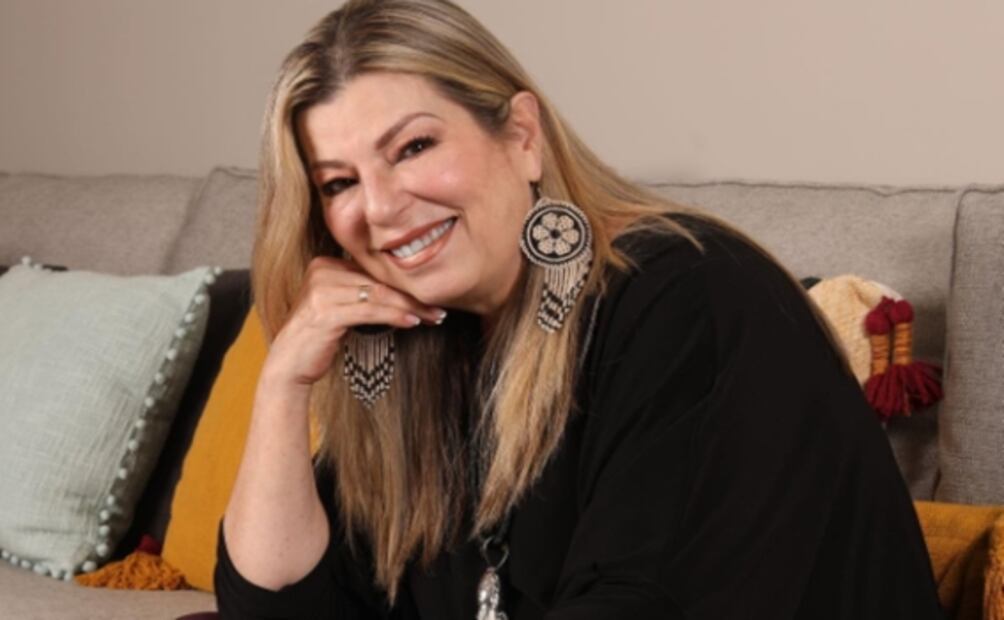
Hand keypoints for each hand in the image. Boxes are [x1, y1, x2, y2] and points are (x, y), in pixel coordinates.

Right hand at [263, 256, 445, 388]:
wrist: (288, 364)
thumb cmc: (319, 338)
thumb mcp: (341, 307)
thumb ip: (362, 293)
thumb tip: (405, 292)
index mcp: (326, 264)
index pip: (374, 271)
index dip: (404, 283)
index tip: (429, 296)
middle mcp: (322, 271)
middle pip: (379, 281)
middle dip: (412, 296)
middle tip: (439, 308)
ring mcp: (321, 290)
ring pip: (379, 295)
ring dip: (410, 307)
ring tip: (432, 317)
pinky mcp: (325, 312)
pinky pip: (370, 311)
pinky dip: (395, 316)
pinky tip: (412, 322)